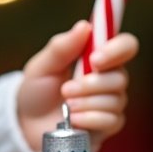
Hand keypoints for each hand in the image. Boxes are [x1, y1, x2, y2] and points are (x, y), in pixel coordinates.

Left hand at [17, 20, 137, 151]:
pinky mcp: (108, 125)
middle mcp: (109, 78)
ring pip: (115, 101)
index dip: (117, 50)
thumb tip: (85, 26)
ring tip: (66, 106)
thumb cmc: (36, 90)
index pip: (125, 46)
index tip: (95, 59)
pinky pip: (111, 121)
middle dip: (91, 85)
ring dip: (86, 102)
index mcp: (96, 57)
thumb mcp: (42, 66)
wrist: (27, 124)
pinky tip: (74, 120)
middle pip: (121, 78)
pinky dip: (90, 119)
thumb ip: (62, 47)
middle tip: (66, 90)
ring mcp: (111, 103)